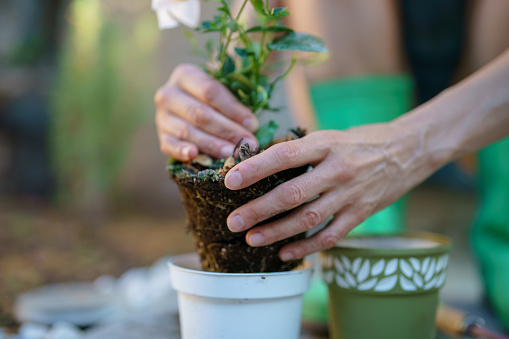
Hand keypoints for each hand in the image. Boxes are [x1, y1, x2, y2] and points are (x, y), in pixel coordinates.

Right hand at [155, 64, 258, 160]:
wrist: (190, 108)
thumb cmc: (215, 99)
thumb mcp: (224, 90)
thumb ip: (236, 101)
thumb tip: (253, 121)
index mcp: (185, 74)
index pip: (210, 91)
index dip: (233, 109)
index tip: (252, 124)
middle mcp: (168, 93)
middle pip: (200, 113)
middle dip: (227, 130)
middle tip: (246, 143)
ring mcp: (162, 116)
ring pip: (188, 131)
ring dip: (212, 144)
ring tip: (231, 154)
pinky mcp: (162, 136)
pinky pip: (170, 145)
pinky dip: (181, 151)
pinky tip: (194, 155)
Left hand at [223, 124, 434, 259]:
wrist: (407, 151)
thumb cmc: (359, 142)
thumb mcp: (330, 136)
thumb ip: (300, 150)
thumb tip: (258, 163)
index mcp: (326, 144)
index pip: (285, 156)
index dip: (256, 169)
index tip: (231, 181)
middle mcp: (338, 170)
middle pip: (292, 193)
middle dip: (259, 209)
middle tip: (233, 221)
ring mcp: (350, 194)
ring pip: (308, 219)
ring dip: (277, 231)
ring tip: (251, 238)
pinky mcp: (361, 214)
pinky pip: (330, 235)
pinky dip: (306, 247)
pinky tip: (284, 253)